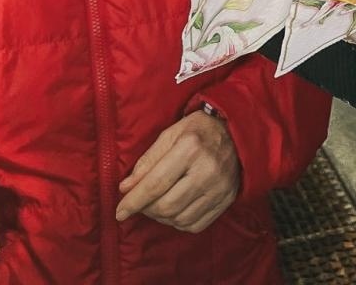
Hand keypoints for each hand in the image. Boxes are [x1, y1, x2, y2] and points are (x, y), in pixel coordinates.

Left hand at [116, 108, 240, 231]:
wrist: (236, 132)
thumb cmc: (198, 130)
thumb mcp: (170, 134)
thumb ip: (147, 161)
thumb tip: (125, 187)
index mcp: (190, 148)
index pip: (155, 184)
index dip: (134, 201)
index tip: (119, 211)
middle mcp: (207, 170)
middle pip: (166, 205)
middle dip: (146, 209)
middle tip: (139, 203)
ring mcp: (220, 188)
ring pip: (179, 218)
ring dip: (161, 217)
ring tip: (156, 204)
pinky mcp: (226, 200)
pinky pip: (195, 225)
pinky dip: (178, 222)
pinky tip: (174, 209)